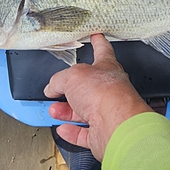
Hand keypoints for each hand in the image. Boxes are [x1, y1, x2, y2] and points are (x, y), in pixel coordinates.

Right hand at [44, 33, 152, 160]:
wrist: (117, 124)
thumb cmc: (105, 94)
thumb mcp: (73, 76)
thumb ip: (59, 80)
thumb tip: (52, 86)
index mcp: (107, 68)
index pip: (102, 50)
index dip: (98, 42)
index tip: (97, 36)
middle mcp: (109, 90)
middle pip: (88, 86)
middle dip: (70, 88)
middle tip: (57, 88)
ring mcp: (107, 112)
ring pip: (84, 111)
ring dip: (66, 111)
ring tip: (54, 110)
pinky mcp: (103, 133)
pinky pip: (85, 133)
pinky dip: (73, 131)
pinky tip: (64, 129)